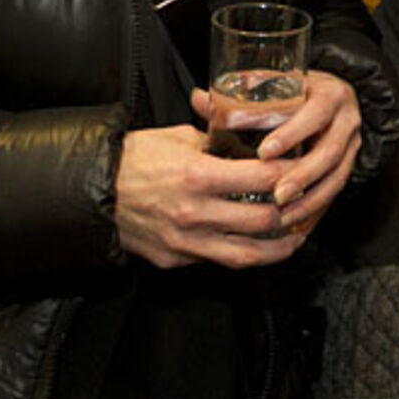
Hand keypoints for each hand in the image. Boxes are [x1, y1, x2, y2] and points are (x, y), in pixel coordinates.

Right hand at [113, 123, 303, 269]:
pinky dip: (243, 254)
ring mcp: (185, 242)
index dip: (291, 173)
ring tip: (297, 237)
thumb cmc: (134, 158)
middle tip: (308, 203)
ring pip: (247, 254)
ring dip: (279, 247)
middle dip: (292, 212)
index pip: (263, 177)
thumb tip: (249, 138)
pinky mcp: (175, 260)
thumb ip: (218, 141)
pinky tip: (259, 245)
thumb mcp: (179, 137)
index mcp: (197, 176)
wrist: (90, 191)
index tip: (304, 167)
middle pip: (263, 220)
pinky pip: (218, 260)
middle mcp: (194, 213)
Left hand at [192, 69, 363, 232]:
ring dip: (311, 199)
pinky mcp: (348, 166)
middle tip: (276, 194)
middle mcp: (346, 120)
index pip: (315, 114)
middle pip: (330, 152)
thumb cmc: (297, 92)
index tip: (265, 152)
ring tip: (284, 216)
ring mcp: (352, 145)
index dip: (291, 134)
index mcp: (329, 94)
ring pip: (337, 177)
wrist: (329, 97)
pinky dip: (317, 210)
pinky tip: (297, 226)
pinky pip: (336, 193)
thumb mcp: (274, 86)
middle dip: (303, 176)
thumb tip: (197, 99)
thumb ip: (239, 97)